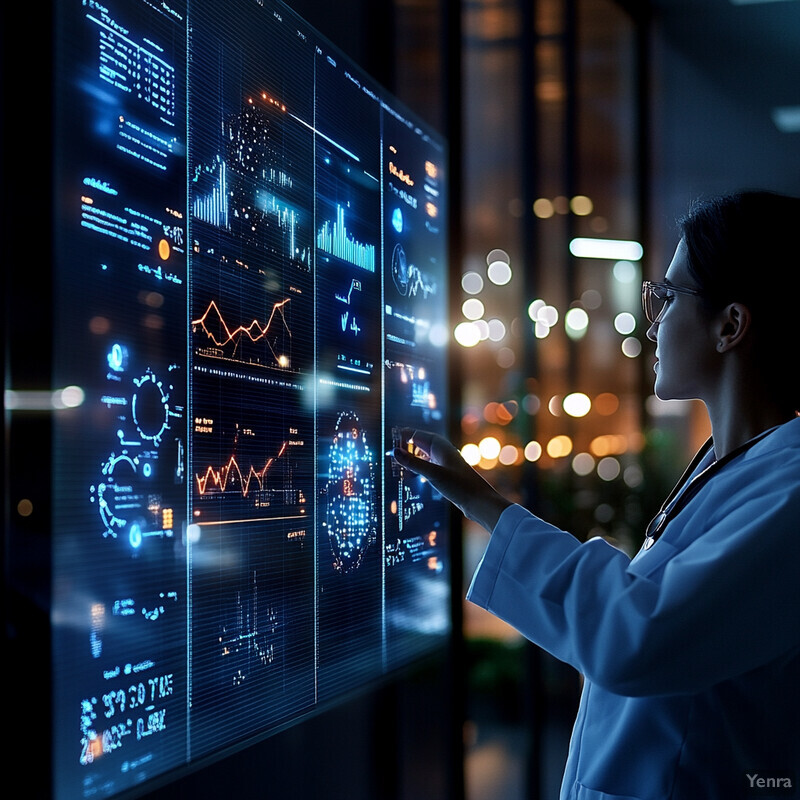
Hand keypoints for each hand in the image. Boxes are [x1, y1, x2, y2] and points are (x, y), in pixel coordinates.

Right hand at [392, 428, 511, 531]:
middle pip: (418, 443)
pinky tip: (411, 472)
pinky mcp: (445, 473)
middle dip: (404, 446)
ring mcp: (443, 462)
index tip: (387, 443)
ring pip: (422, 454)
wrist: (479, 502)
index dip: (401, 437)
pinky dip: (417, 466)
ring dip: (410, 457)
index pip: (415, 434)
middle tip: (388, 453)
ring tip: (395, 462)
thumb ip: (412, 463)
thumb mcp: (432, 474)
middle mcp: (441, 450)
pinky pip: (427, 464)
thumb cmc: (459, 486)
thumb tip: (394, 451)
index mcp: (440, 445)